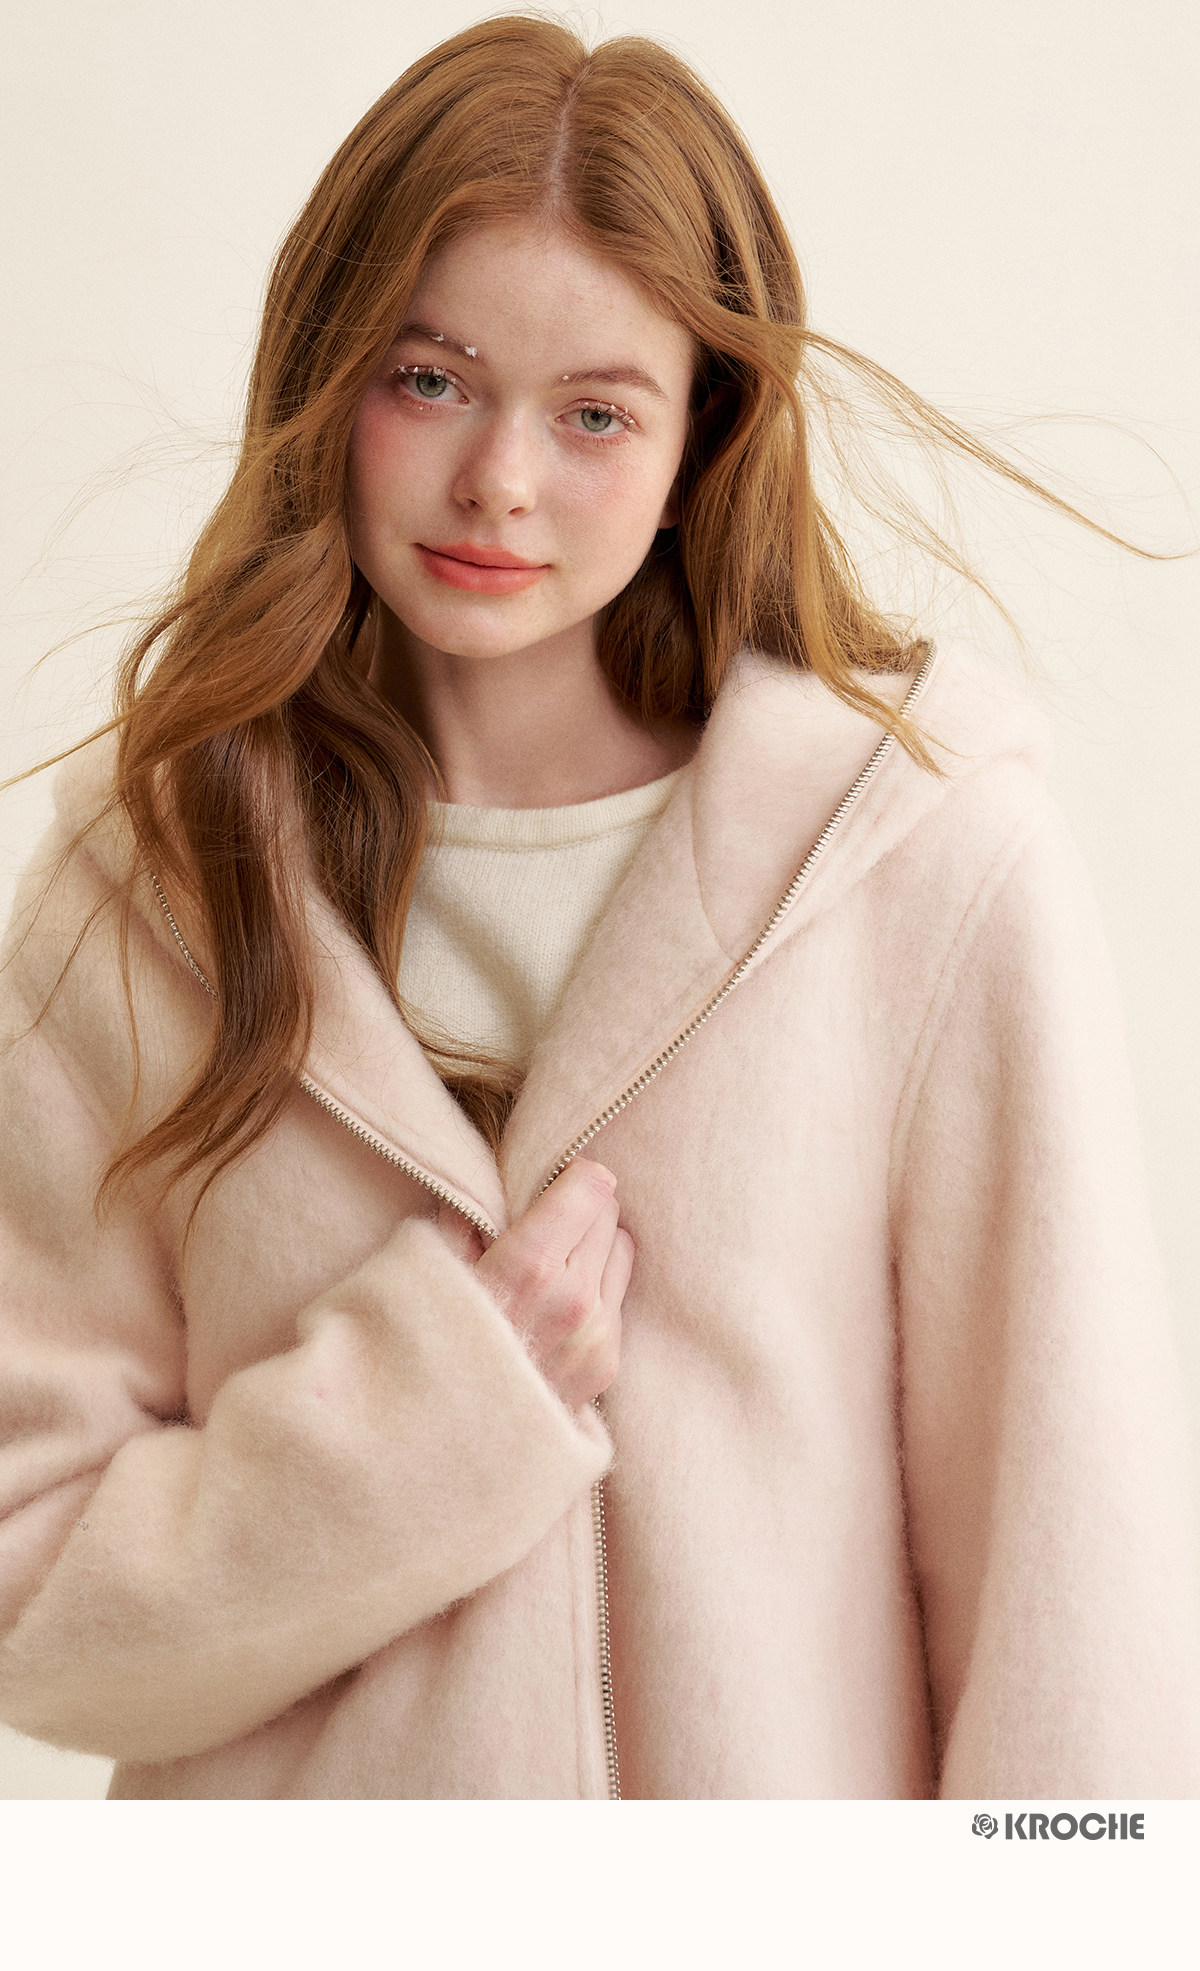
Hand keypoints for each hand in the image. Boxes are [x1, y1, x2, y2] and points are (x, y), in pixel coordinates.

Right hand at [438, 1159, 631, 1408]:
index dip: (570, 1175)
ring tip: (552, 1265)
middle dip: (580, 1208)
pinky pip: (617, 1298)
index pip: (591, 1187)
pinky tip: (555, 1308)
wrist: (443, 1447)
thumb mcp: (428, 1274)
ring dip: (594, 1247)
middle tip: (545, 1222)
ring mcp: (597, 1337)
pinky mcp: (606, 1365)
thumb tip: (485, 1183)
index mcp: (531, 1267)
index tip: (550, 1180)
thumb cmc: (427, 1351)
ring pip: (622, 1251)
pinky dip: (596, 1289)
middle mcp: (575, 1300)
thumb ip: (461, 1220)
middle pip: (609, 1213)